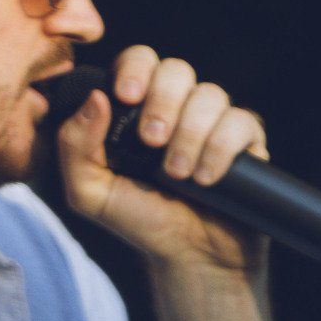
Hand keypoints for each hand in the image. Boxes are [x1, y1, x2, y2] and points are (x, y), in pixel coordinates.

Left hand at [54, 45, 271, 278]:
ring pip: (209, 95)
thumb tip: (95, 99)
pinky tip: (206, 178)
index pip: (139, 61)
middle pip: (177, 69)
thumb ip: (75, 147)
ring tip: (179, 176)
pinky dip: (221, 149)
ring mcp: (213, 122)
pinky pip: (239, 122)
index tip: (126, 96)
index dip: (135, 69)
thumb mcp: (91, 193)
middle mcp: (178, 108)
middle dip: (163, 102)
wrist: (189, 258)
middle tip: (152, 142)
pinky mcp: (245, 140)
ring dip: (189, 135)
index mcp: (139, 109)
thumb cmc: (140, 221)